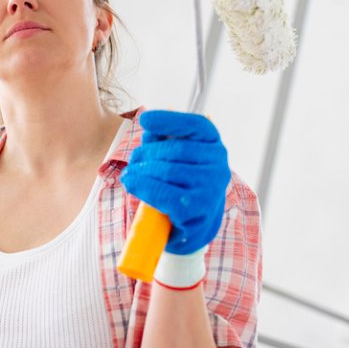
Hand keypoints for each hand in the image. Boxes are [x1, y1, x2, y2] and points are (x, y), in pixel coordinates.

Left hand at [120, 110, 231, 254]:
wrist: (194, 228)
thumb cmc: (181, 187)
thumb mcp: (174, 161)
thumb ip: (163, 142)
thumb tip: (149, 131)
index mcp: (214, 146)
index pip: (196, 125)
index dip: (169, 120)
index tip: (145, 119)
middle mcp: (219, 165)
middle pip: (176, 149)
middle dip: (147, 153)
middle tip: (132, 161)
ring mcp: (211, 188)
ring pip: (167, 170)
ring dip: (141, 172)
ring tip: (129, 176)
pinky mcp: (198, 209)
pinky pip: (163, 193)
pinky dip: (143, 188)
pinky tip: (133, 186)